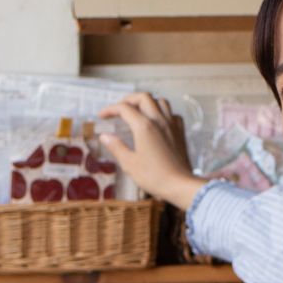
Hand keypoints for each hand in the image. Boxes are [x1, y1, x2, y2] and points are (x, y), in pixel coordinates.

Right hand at [97, 92, 204, 208]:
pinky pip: (172, 114)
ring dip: (147, 102)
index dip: (110, 109)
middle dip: (128, 100)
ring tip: (138, 112)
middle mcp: (159, 120)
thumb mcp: (129, 163)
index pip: (124, 108)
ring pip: (160, 101)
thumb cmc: (154, 176)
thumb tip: (105, 136)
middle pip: (143, 97)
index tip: (102, 116)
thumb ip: (116, 147)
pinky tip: (157, 122)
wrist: (180, 185)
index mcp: (144, 126)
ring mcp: (172, 125)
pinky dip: (163, 112)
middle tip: (119, 110)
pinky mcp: (180, 132)